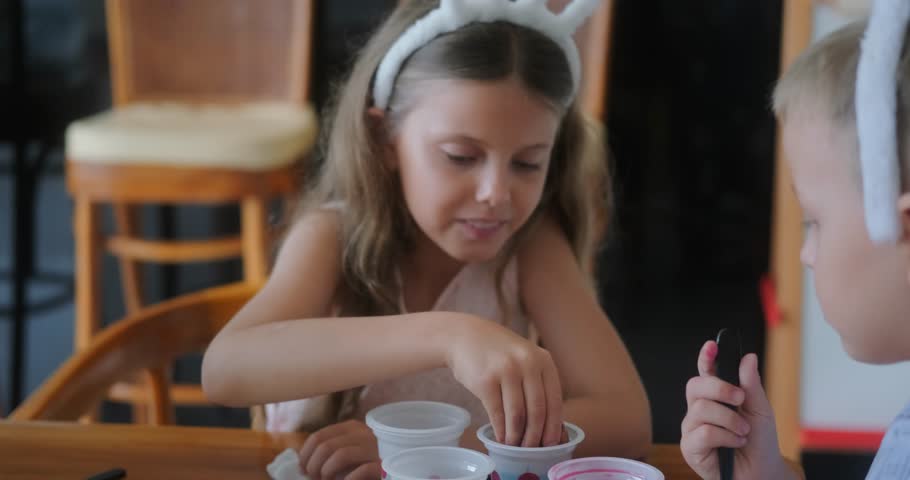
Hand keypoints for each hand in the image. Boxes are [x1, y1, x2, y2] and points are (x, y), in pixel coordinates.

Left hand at [298, 420, 381, 479]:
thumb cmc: (366, 464)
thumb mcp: (347, 451)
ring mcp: (375, 448)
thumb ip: (330, 451)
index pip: (318, 437)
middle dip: (314, 466)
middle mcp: (363, 433)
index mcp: (351, 428)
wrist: (396, 469)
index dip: (305, 455)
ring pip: (340, 455)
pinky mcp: (384, 465)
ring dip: (327, 472)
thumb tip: (303, 463)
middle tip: (315, 479)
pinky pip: (361, 470)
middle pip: (326, 446)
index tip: (303, 471)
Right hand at [447, 314, 563, 447]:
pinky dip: (501, 430)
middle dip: (535, 436)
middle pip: (537, 411)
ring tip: (515, 445)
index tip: (551, 443)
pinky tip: (501, 437)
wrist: (464, 336)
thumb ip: (538, 382)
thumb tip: (549, 424)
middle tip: (531, 449)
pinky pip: (497, 414)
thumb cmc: (498, 352)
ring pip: (517, 415)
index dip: (553, 426)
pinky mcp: (485, 381)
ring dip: (517, 436)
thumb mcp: (525, 357)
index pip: (555, 401)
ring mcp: (505, 371)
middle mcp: (527, 364)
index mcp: (543, 360)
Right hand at [680, 341, 796, 479]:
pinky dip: (725, 437)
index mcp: (715, 397)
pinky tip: (735, 443)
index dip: (705, 358)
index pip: (705, 372)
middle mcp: (699, 410)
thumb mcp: (760, 410)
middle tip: (740, 399)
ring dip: (729, 420)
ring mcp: (692, 428)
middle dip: (719, 388)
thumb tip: (748, 357)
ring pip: (701, 409)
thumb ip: (751, 385)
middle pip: (695, 385)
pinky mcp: (690, 448)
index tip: (711, 346)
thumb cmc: (759, 442)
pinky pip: (703, 432)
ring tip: (743, 432)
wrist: (762, 472)